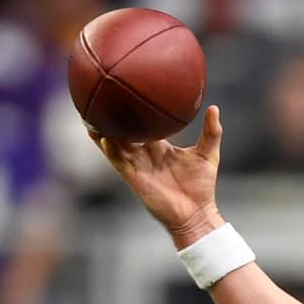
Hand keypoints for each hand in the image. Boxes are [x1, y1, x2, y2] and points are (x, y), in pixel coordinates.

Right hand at [88, 106, 224, 246]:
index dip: (134, 110)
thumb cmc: (202, 186)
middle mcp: (144, 153)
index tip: (129, 90)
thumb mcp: (208, 154)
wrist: (196, 213)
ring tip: (90, 115)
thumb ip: (211, 132)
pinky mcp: (134, 177)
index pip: (143, 124)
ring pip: (114, 144)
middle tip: (99, 96)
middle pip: (122, 131)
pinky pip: (120, 161)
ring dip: (102, 131)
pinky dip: (111, 150)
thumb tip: (214, 108)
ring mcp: (137, 165)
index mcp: (159, 146)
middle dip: (111, 116)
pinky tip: (105, 138)